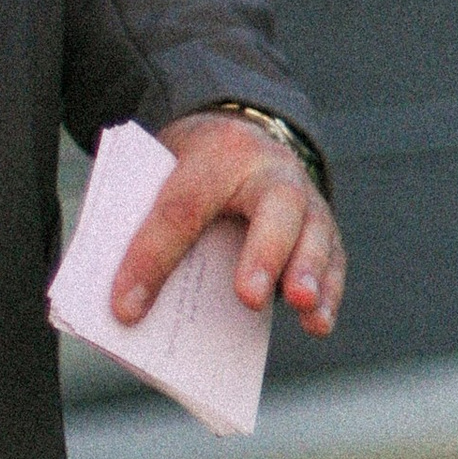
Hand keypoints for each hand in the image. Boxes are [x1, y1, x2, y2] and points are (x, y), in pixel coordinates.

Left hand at [115, 114, 344, 334]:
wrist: (238, 135)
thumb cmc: (190, 169)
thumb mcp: (162, 173)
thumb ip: (146, 220)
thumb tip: (126, 300)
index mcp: (215, 153)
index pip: (182, 207)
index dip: (152, 258)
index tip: (124, 308)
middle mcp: (270, 169)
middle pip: (276, 206)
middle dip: (263, 254)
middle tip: (249, 298)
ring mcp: (305, 196)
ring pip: (315, 231)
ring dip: (308, 272)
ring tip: (300, 304)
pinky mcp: (323, 225)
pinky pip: (333, 258)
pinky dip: (328, 292)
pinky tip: (317, 323)